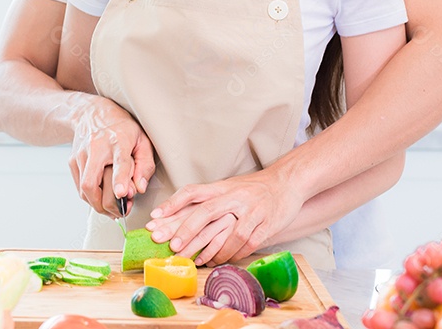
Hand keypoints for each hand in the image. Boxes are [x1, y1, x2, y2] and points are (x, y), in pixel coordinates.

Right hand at [67, 95, 155, 216]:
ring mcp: (81, 155)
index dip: (120, 179)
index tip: (122, 193)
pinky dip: (91, 198)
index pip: (119, 161)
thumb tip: (139, 188)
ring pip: (84, 190)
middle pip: (92, 183)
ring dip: (99, 205)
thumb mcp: (142, 140)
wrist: (90, 113)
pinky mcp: (72, 161)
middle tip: (121, 211)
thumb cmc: (120, 128)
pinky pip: (80, 188)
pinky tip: (102, 197)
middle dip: (106, 205)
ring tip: (113, 208)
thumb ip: (145, 165)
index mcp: (117, 140)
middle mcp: (96, 147)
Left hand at [144, 171, 306, 263]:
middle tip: (172, 246)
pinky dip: (233, 253)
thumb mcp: (227, 189)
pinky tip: (222, 260)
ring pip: (227, 232)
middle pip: (205, 212)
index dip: (172, 203)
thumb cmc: (252, 189)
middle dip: (186, 230)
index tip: (154, 216)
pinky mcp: (266, 223)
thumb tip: (175, 217)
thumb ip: (207, 200)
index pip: (192, 192)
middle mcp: (233, 196)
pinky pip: (247, 242)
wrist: (286, 181)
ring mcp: (251, 209)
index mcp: (221, 187)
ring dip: (211, 249)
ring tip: (196, 260)